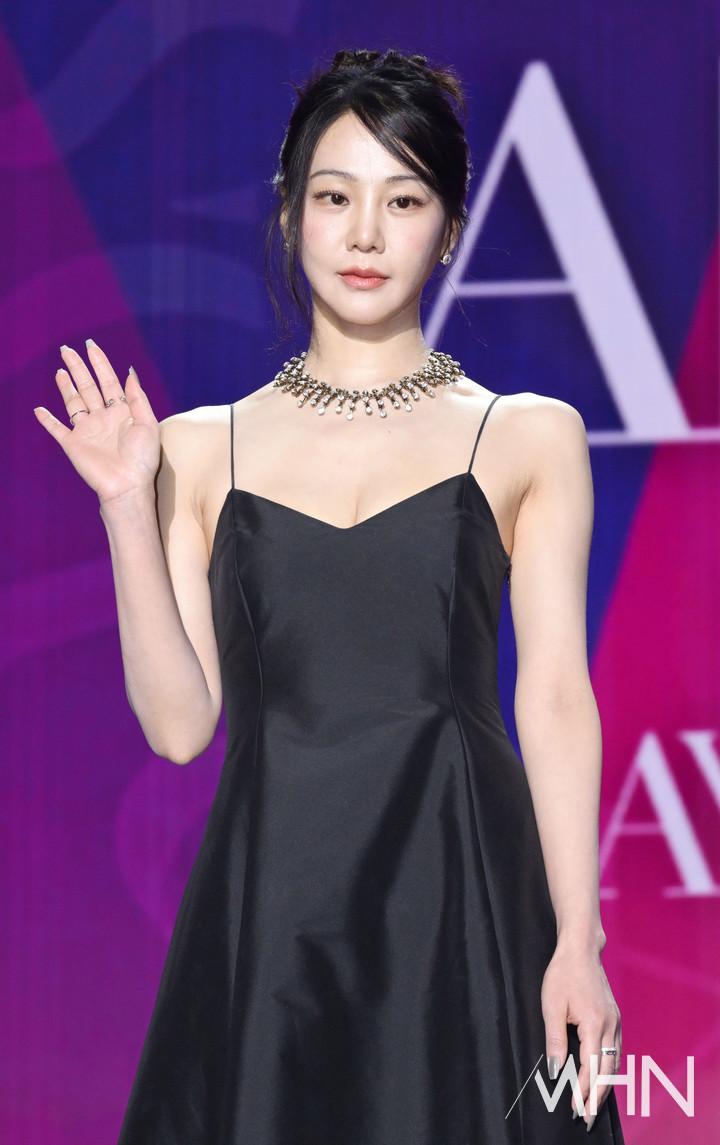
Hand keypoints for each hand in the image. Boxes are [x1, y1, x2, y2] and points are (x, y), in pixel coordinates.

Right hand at [33, 340, 160, 504]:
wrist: (128, 485)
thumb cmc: (142, 459)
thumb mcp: (147, 424)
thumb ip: (137, 398)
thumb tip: (129, 372)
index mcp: (121, 412)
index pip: (109, 382)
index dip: (100, 363)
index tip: (91, 346)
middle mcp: (102, 418)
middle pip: (88, 387)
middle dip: (78, 367)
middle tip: (67, 349)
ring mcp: (86, 431)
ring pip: (73, 402)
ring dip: (66, 386)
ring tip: (60, 370)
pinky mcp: (73, 444)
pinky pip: (56, 429)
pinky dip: (47, 420)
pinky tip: (39, 410)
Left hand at [541, 939, 621, 1130]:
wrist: (581, 949)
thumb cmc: (562, 974)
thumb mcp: (551, 1006)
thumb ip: (555, 1040)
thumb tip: (556, 1071)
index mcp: (594, 1024)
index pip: (590, 1067)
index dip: (583, 1091)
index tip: (576, 1109)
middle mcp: (610, 1026)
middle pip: (607, 1070)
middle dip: (598, 1096)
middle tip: (587, 1118)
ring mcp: (615, 1022)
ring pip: (614, 1062)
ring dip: (605, 1085)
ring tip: (595, 1104)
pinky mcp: (614, 1018)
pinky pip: (615, 1050)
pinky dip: (610, 1068)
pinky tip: (603, 1076)